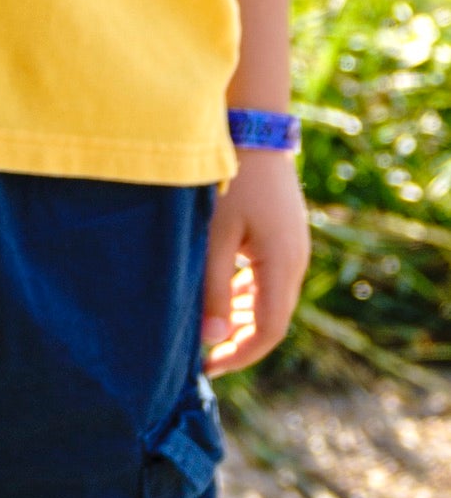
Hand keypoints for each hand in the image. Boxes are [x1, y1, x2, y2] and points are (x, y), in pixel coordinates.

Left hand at [201, 145, 309, 373]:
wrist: (252, 129)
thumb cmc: (228, 180)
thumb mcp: (214, 236)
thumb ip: (213, 288)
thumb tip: (214, 339)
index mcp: (283, 266)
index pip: (268, 331)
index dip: (238, 354)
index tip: (207, 368)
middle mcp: (296, 262)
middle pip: (271, 318)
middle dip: (238, 340)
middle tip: (200, 354)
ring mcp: (293, 248)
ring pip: (270, 299)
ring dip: (241, 317)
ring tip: (204, 329)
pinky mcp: (284, 236)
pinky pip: (268, 278)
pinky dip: (246, 293)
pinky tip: (220, 296)